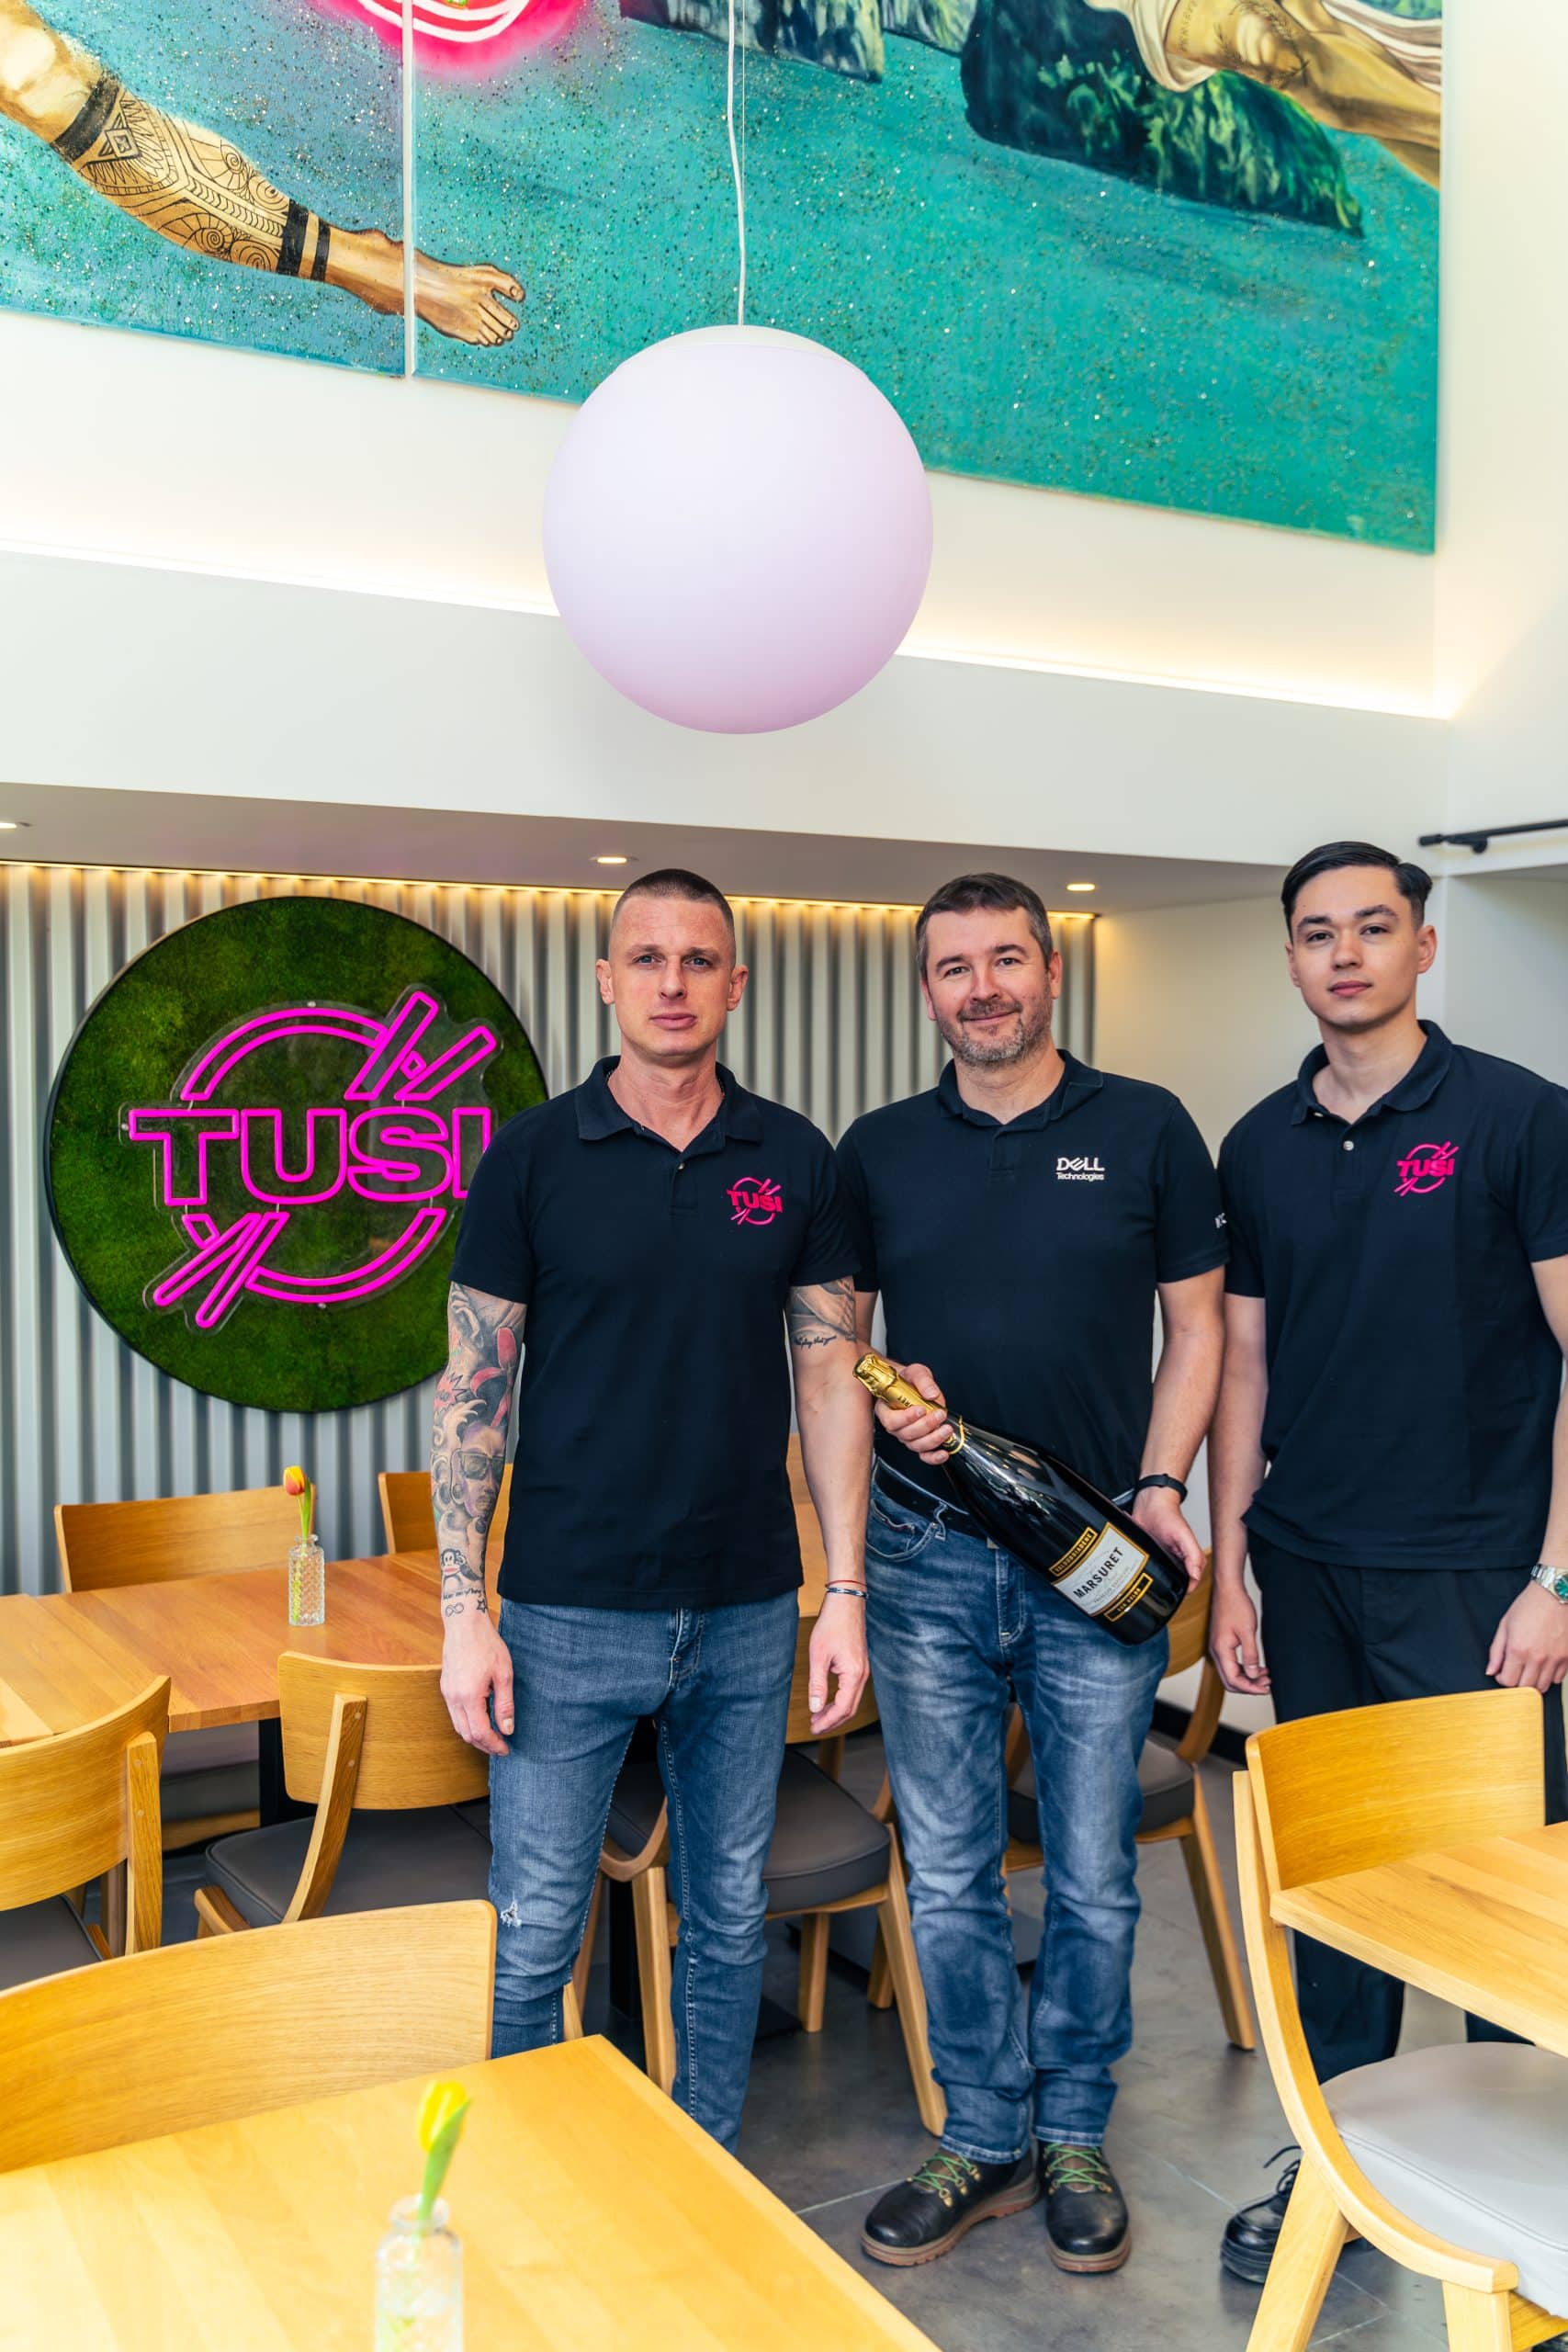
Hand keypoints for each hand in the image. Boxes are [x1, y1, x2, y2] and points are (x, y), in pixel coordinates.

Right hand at [441, 1609, 514, 1754]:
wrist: (464, 1623)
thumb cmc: (487, 1645)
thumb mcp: (504, 1674)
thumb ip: (505, 1704)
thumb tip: (508, 1730)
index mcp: (469, 1696)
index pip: (480, 1732)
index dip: (494, 1745)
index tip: (506, 1750)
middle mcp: (454, 1698)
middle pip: (467, 1734)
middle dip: (484, 1745)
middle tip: (501, 1747)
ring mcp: (447, 1693)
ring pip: (458, 1726)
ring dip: (475, 1735)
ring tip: (493, 1737)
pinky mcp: (445, 1687)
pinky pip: (454, 1714)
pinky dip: (467, 1723)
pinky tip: (481, 1720)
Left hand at [808, 1591, 868, 1734]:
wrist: (846, 1603)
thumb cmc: (833, 1624)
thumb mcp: (819, 1656)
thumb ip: (817, 1684)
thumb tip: (815, 1707)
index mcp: (854, 1674)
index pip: (843, 1708)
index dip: (828, 1722)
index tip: (814, 1728)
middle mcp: (862, 1675)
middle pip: (850, 1709)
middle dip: (832, 1721)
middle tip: (814, 1727)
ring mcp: (863, 1670)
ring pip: (851, 1700)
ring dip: (835, 1711)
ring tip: (818, 1716)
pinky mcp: (859, 1665)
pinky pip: (852, 1690)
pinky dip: (840, 1700)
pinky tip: (827, 1700)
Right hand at [873, 1361, 953, 1463]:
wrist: (911, 1384)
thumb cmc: (908, 1379)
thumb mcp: (915, 1372)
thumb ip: (923, 1380)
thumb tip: (932, 1394)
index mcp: (886, 1409)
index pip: (891, 1420)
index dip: (906, 1418)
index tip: (920, 1409)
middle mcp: (895, 1425)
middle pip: (905, 1434)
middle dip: (925, 1426)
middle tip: (939, 1414)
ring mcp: (907, 1435)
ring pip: (916, 1445)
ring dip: (933, 1439)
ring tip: (946, 1429)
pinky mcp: (919, 1441)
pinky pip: (923, 1455)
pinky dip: (933, 1457)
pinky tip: (943, 1453)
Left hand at [1130, 1487, 1205, 1588]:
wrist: (1150, 1503)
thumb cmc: (1168, 1516)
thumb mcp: (1183, 1535)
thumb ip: (1193, 1554)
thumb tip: (1195, 1575)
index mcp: (1190, 1559)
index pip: (1190, 1583)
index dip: (1183, 1591)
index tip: (1172, 1595)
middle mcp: (1178, 1561)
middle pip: (1176, 1584)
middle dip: (1167, 1589)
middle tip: (1156, 1591)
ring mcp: (1164, 1560)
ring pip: (1162, 1579)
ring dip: (1155, 1582)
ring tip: (1146, 1584)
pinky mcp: (1151, 1556)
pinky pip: (1150, 1570)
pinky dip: (1145, 1572)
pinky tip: (1139, 1573)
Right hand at [1209, 1581, 1269, 1693]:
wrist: (1228, 1589)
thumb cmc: (1236, 1605)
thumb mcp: (1247, 1631)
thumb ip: (1250, 1655)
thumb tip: (1253, 1674)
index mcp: (1221, 1650)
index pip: (1233, 1680)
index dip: (1250, 1688)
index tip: (1265, 1688)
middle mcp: (1216, 1651)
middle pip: (1230, 1681)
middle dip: (1249, 1686)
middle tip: (1266, 1685)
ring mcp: (1218, 1648)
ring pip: (1231, 1673)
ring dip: (1247, 1678)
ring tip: (1265, 1676)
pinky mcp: (1222, 1644)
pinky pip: (1231, 1664)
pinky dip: (1244, 1669)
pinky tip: (1257, 1667)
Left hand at [1487, 1580, 1567, 1692]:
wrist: (1554, 1595)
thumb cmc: (1529, 1606)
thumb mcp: (1505, 1625)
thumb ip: (1496, 1651)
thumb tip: (1491, 1670)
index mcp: (1518, 1650)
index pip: (1508, 1681)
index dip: (1502, 1679)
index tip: (1502, 1672)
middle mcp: (1537, 1658)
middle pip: (1525, 1688)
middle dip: (1516, 1682)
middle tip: (1515, 1671)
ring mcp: (1554, 1660)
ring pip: (1542, 1687)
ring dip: (1533, 1682)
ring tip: (1529, 1670)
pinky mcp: (1567, 1658)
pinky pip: (1557, 1679)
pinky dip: (1549, 1677)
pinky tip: (1543, 1666)